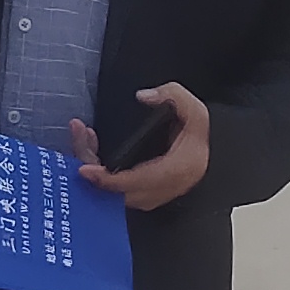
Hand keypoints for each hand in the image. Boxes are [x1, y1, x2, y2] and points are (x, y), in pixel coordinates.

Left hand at [70, 81, 211, 209]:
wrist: (210, 150)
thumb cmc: (199, 132)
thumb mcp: (193, 107)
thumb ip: (171, 95)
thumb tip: (144, 96)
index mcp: (177, 170)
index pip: (138, 183)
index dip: (109, 180)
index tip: (86, 170)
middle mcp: (164, 188)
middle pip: (120, 193)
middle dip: (93, 171)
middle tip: (80, 142)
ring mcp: (155, 194)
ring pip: (116, 194)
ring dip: (95, 171)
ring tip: (84, 139)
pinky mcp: (147, 194)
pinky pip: (119, 191)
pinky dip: (101, 175)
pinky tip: (93, 152)